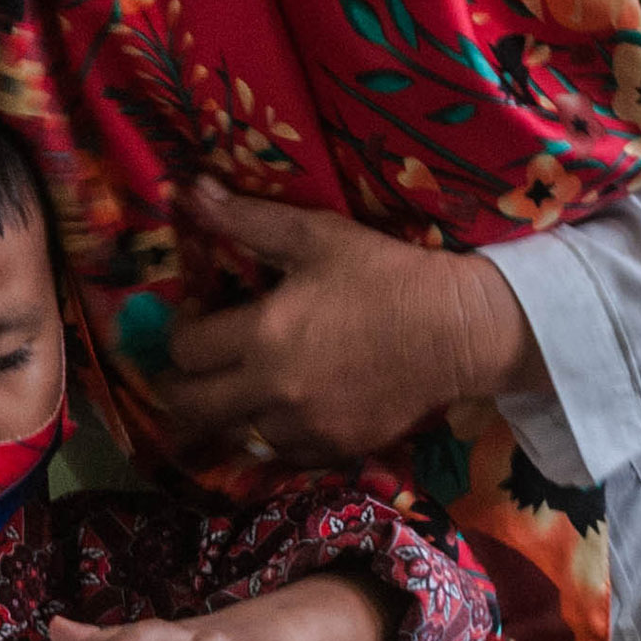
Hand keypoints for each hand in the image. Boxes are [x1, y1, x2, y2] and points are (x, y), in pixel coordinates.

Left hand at [148, 183, 541, 466]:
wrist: (459, 328)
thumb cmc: (385, 275)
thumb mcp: (315, 235)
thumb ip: (245, 219)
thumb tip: (187, 190)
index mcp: (262, 335)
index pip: (184, 349)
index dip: (183, 330)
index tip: (203, 315)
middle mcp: (274, 389)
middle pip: (189, 406)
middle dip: (181, 384)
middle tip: (197, 366)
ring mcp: (305, 425)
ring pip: (236, 430)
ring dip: (235, 408)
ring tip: (253, 380)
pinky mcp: (335, 448)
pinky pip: (284, 450)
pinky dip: (279, 430)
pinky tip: (294, 402)